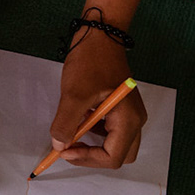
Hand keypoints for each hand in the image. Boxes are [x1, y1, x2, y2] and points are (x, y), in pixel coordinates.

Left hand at [51, 35, 144, 168]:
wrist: (100, 35)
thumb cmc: (90, 62)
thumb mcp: (74, 94)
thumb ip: (66, 123)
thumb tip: (59, 145)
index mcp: (129, 120)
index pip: (113, 157)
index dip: (87, 158)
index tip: (64, 150)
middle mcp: (135, 120)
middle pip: (119, 155)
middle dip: (93, 157)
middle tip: (69, 148)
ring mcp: (129, 113)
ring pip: (115, 144)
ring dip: (93, 144)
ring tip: (72, 131)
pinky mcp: (121, 107)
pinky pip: (110, 130)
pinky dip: (94, 132)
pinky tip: (80, 119)